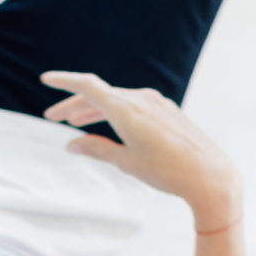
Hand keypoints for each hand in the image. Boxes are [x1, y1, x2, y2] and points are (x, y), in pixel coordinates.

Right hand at [40, 71, 241, 231]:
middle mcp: (140, 98)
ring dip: (93, 110)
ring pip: (116, 100)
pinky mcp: (167, 111)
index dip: (64, 81)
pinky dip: (114, 113)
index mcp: (126, 109)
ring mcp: (156, 103)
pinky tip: (110, 127)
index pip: (87, 87)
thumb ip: (96, 149)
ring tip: (75, 123)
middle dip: (74, 105)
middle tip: (52, 117)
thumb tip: (70, 145)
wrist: (209, 175)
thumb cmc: (167, 171)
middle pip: (99, 94)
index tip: (45, 79)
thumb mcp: (126, 162)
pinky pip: (133, 105)